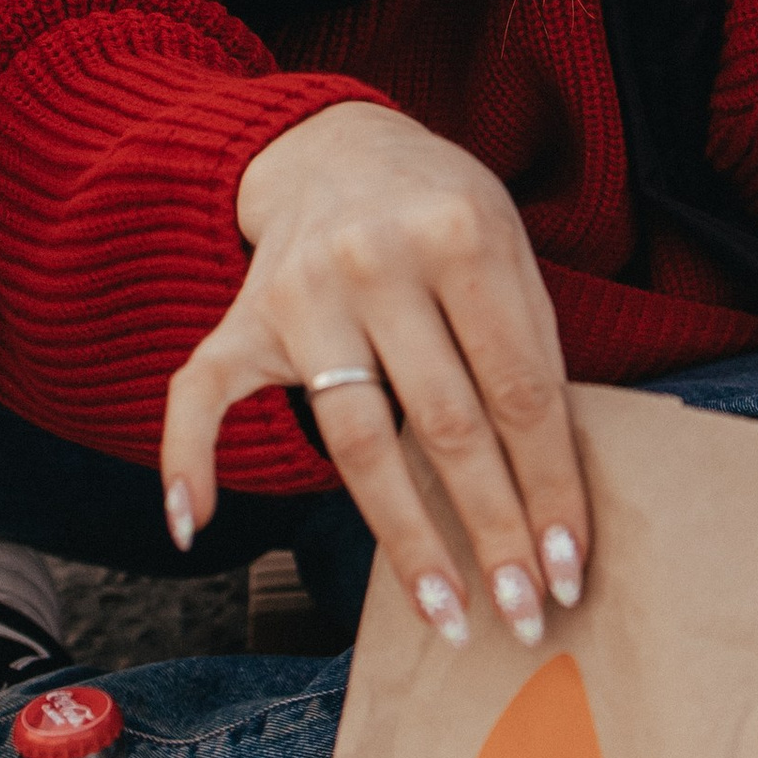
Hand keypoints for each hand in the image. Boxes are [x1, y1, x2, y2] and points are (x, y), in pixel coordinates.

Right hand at [161, 100, 589, 650]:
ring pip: (354, 439)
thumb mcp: (508, 247)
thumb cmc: (442, 215)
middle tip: (525, 613)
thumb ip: (528, 346)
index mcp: (462, 236)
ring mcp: (300, 294)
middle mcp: (376, 263)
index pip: (520, 390)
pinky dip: (187, 460)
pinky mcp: (240, 317)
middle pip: (445, 426)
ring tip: (447, 612)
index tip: (570, 565)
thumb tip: (552, 484)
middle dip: (493, 530)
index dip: (550, 486)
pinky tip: (194, 528)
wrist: (337, 145)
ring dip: (405, 538)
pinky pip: (200, 397)